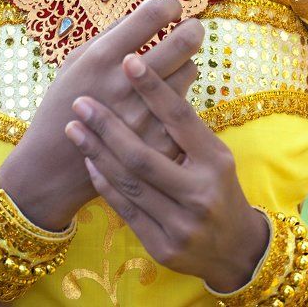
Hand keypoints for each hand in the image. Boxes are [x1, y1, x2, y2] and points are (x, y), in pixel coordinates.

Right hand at [0, 0, 203, 231]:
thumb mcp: (75, 62)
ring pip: (189, 72)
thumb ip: (110, 36)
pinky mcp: (159, 142)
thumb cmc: (63, 105)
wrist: (53, 165)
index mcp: (102, 57)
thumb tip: (147, 11)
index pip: (151, 15)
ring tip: (170, 68)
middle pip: (182, 43)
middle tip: (191, 28)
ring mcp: (145, 114)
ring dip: (183, 64)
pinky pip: (185, 107)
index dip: (168, 5)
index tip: (171, 7)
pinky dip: (176, 98)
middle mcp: (125, 83)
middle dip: (192, 29)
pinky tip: (162, 101)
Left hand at [66, 53, 269, 292]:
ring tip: (73, 126)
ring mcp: (181, 225)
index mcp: (215, 162)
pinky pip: (125, 209)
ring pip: (128, 182)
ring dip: (95, 151)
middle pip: (142, 156)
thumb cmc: (216, 185)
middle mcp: (200, 195)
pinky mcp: (162, 248)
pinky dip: (103, 181)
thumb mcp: (212, 153)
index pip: (179, 118)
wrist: (234, 249)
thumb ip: (182, 126)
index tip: (128, 59)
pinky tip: (87, 159)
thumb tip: (148, 75)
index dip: (153, 87)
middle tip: (80, 101)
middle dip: (106, 126)